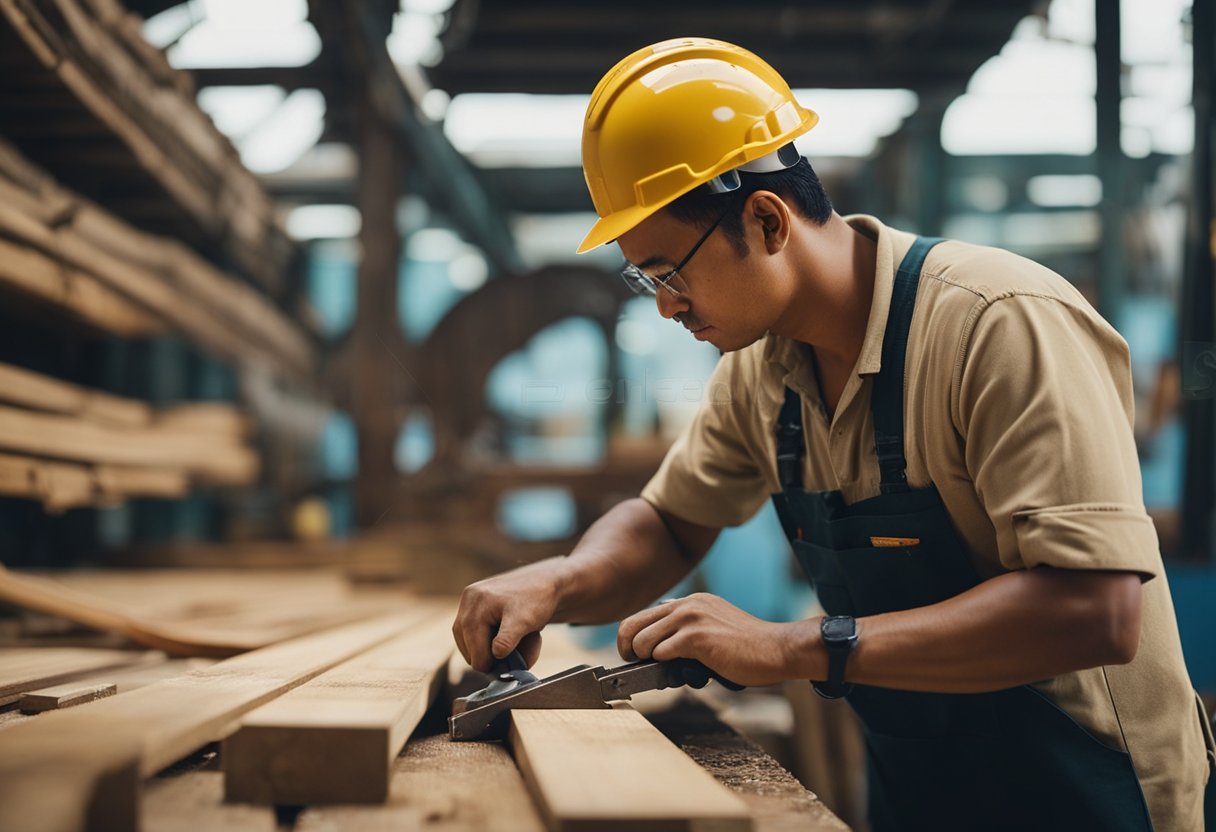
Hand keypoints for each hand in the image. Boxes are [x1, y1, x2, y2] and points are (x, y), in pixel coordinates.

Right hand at [452, 557, 568, 671]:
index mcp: (477, 603)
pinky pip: (471, 635)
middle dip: (492, 656)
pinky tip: (504, 634)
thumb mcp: (525, 621)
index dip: (494, 663)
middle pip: (468, 650)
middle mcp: (468, 600)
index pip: (475, 651)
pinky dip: (487, 641)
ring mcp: (468, 602)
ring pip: (468, 644)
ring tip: (511, 640)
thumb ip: (508, 639)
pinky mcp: (471, 606)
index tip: (513, 661)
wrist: (546, 582)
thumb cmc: (538, 600)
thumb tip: (495, 655)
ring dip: (488, 650)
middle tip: (516, 647)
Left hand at [617, 593, 816, 686]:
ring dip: (650, 663)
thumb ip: (687, 633)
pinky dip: (668, 668)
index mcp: (689, 602)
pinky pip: (661, 654)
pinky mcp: (696, 637)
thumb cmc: (748, 649)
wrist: (777, 649)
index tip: (636, 656)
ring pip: (642, 642)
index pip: (642, 616)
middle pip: (630, 626)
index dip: (633, 639)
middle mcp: (686, 605)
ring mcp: (690, 618)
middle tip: (636, 667)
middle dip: (627, 651)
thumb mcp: (712, 629)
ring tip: (669, 671)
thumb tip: (658, 652)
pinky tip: (688, 671)